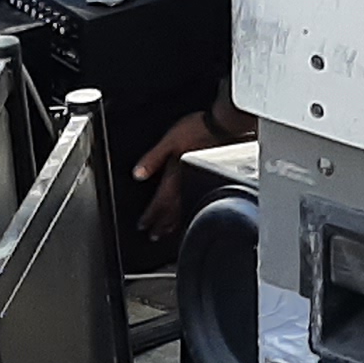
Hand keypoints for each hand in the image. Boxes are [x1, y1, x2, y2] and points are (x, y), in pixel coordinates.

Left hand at [129, 93, 245, 245]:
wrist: (225, 127)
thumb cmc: (199, 129)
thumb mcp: (168, 141)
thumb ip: (152, 159)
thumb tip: (138, 174)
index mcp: (175, 177)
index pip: (160, 203)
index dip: (150, 216)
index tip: (143, 226)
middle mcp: (188, 185)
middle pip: (173, 212)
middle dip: (162, 225)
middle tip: (155, 235)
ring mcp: (202, 185)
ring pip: (187, 210)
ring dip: (177, 223)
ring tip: (171, 231)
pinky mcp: (213, 181)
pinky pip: (200, 203)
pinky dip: (193, 212)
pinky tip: (193, 213)